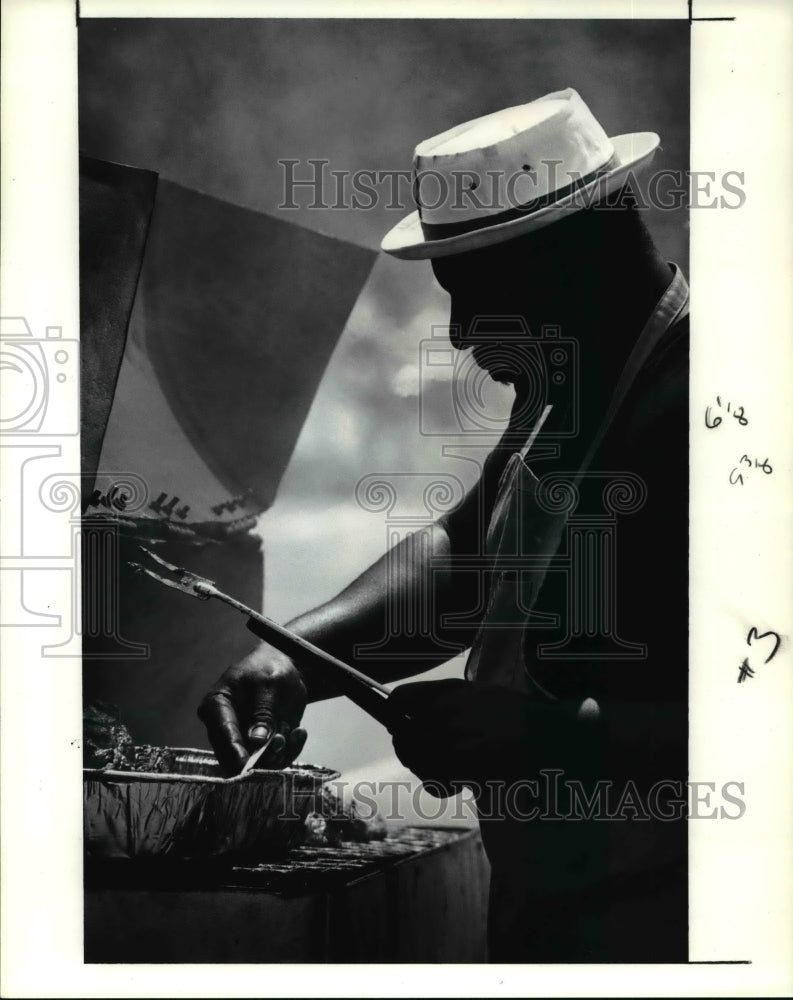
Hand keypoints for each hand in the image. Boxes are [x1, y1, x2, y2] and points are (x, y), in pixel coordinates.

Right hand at [198, 641, 307, 774]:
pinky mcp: (259, 749)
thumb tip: (257, 741)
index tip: (244, 763)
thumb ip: (263, 712)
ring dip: (279, 751)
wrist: (281, 670)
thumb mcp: (269, 685)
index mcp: (216, 706)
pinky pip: (273, 761)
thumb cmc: (269, 670)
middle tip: (282, 738)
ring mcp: (240, 741)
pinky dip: (289, 751)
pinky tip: (298, 732)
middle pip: (234, 757)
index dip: (233, 750)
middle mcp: (223, 729)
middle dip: (262, 755)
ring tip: (290, 726)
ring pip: (256, 765)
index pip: (221, 732)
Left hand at [388, 679, 591, 792]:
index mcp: (449, 690)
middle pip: (403, 738)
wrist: (548, 736)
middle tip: (432, 763)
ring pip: (416, 762)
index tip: (402, 729)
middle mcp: (443, 709)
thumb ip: (449, 702)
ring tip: (453, 774)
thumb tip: (415, 716)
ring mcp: (449, 734)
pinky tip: (460, 785)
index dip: (396, 717)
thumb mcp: (482, 695)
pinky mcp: (458, 761)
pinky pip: (433, 780)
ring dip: (428, 773)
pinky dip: (443, 787)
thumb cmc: (521, 719)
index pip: (400, 700)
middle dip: (412, 754)